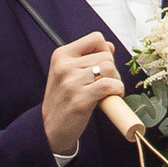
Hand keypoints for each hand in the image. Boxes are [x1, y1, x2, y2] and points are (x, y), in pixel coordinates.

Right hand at [41, 32, 121, 157]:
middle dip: (111, 69)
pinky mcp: (80, 99)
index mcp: (61, 55)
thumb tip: (110, 46)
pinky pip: (110, 85)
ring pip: (110, 68)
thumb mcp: (67, 73)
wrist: (50, 128)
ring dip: (115, 80)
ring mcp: (71, 82)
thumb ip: (87, 57)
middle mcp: (64, 66)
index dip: (105, 51)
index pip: (96, 38)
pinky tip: (111, 96)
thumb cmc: (63, 99)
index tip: (101, 65)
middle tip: (104, 83)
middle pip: (106, 56)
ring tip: (106, 91)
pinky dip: (117, 90)